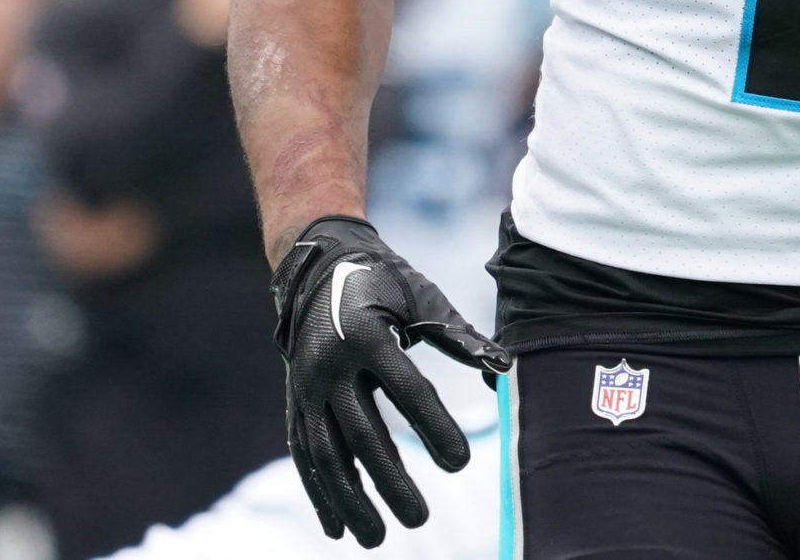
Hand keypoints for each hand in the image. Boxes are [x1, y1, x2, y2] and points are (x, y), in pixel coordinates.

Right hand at [272, 215, 510, 546]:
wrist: (319, 267)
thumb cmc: (385, 282)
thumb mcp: (423, 298)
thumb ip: (460, 338)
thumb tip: (504, 371)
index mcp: (368, 334)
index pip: (407, 390)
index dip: (435, 427)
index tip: (462, 463)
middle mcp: (331, 364)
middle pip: (362, 433)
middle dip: (390, 481)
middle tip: (420, 519)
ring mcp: (306, 386)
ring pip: (326, 454)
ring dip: (349, 500)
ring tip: (376, 538)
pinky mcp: (295, 401)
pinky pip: (305, 453)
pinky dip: (319, 492)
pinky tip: (336, 529)